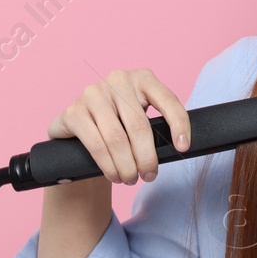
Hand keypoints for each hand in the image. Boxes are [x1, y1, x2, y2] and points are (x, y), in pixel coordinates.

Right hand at [47, 68, 189, 184]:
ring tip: (130, 179)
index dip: (179, 124)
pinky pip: (96, 144)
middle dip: (147, 157)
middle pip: (139, 126)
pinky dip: (108, 165)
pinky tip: (113, 175)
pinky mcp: (73, 111)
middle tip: (149, 175)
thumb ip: (157, 125)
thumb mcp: (141, 117)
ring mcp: (93, 93)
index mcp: (142, 78)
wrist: (79, 128)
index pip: (167, 99)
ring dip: (126, 166)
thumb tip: (179, 148)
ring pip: (117, 139)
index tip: (183, 147)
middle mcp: (117, 80)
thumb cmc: (119, 124)